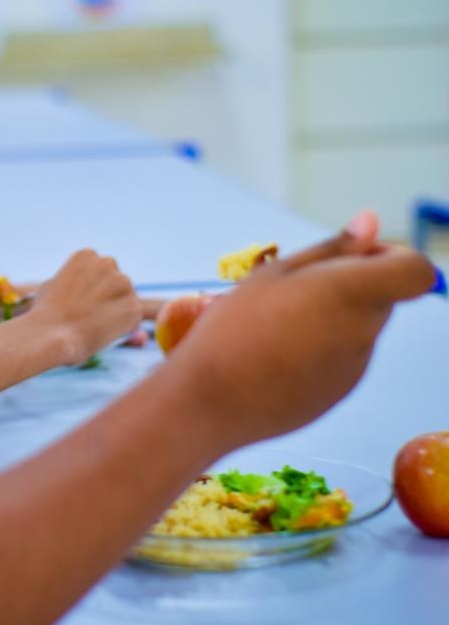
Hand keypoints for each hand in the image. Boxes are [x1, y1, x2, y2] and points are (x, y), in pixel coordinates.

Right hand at [26, 249, 141, 364]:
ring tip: (94, 326)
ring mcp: (122, 284)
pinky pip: (133, 318)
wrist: (51, 335)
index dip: (93, 290)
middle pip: (116, 281)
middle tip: (91, 317)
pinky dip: (123, 328)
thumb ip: (71, 281)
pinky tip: (103, 333)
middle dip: (109, 298)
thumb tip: (81, 290)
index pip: (100, 271)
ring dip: (117, 311)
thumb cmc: (44, 314)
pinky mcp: (133, 306)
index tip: (81, 303)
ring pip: (127, 299)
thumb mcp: (51, 286)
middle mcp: (107, 263)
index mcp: (87, 255)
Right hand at [167, 211, 434, 446]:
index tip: (352, 260)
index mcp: (353, 294)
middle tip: (290, 294)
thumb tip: (372, 223)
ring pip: (357, 329)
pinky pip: (340, 360)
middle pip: (380, 298)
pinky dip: (317, 352)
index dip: (391, 258)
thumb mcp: (274, 274)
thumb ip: (331, 249)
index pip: (415, 270)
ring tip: (273, 330)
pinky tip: (274, 358)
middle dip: (348, 288)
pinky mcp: (338, 393)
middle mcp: (365, 333)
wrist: (209, 401)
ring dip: (330, 321)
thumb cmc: (233, 328)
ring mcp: (354, 368)